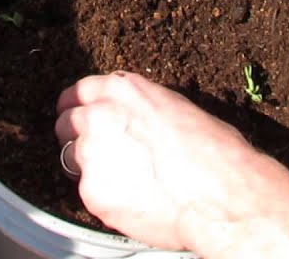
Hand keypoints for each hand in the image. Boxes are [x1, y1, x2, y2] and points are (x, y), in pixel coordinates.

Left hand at [55, 72, 288, 257]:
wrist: (221, 193)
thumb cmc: (215, 152)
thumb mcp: (177, 110)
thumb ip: (142, 110)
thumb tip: (134, 122)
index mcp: (124, 90)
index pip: (80, 91)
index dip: (78, 106)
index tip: (76, 114)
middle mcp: (100, 116)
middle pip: (67, 122)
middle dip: (77, 135)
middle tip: (98, 151)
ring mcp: (92, 154)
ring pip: (71, 157)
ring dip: (89, 165)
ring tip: (122, 178)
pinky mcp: (92, 191)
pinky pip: (87, 191)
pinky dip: (103, 196)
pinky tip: (131, 199)